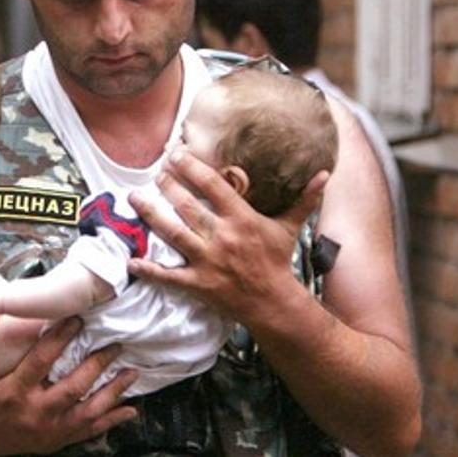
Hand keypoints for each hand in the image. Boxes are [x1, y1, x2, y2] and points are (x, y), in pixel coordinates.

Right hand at [0, 314, 137, 456]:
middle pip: (73, 388)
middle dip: (97, 365)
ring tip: (132, 372)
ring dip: (113, 393)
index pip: (41, 361)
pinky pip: (88, 432)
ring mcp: (47, 431)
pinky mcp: (55, 441)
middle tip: (116, 344)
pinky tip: (130, 410)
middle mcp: (34, 413)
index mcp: (12, 392)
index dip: (60, 338)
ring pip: (87, 412)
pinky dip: (111, 421)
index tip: (78, 319)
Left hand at [127, 148, 328, 323]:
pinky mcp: (197, 284)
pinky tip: (131, 261)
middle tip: (154, 171)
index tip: (176, 153)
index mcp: (242, 220)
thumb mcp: (289, 227)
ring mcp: (208, 261)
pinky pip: (169, 276)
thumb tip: (326, 174)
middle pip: (188, 206)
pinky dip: (149, 270)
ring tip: (134, 197)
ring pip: (173, 234)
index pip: (214, 186)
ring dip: (151, 215)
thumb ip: (304, 199)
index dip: (192, 168)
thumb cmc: (277, 262)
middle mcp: (223, 238)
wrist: (274, 303)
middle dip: (167, 185)